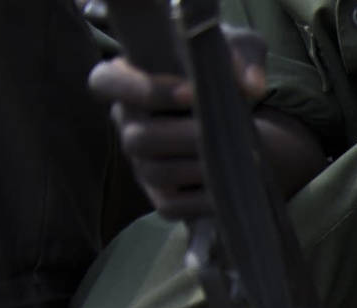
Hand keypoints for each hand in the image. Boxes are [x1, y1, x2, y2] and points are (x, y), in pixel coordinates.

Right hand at [88, 29, 269, 219]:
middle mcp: (127, 124)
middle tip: (218, 132)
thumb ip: (243, 57)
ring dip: (195, 167)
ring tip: (230, 158)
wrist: (240, 121)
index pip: (105, 83)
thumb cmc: (224, 75)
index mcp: (127, 81)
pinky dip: (200, 201)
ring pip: (154, 172)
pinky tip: (229, 188)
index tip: (191, 91)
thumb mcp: (237, 52)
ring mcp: (142, 163)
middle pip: (136, 138)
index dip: (143, 89)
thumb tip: (251, 85)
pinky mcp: (162, 195)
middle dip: (182, 136)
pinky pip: (171, 206)